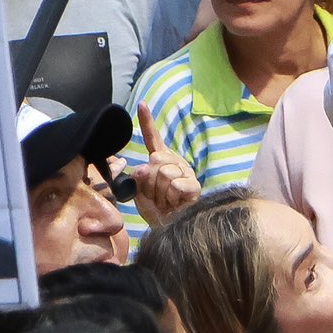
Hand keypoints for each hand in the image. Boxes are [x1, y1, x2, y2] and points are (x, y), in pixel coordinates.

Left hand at [133, 101, 201, 226]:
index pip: (153, 138)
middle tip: (156, 195)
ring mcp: (186, 172)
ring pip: (164, 173)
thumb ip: (138, 177)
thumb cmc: (156, 210)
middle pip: (155, 161)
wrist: (169, 228)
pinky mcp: (194, 185)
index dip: (147, 120)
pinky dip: (171, 197)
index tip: (141, 104)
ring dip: (160, 193)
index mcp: (160, 160)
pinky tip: (176, 203)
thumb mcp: (139, 192)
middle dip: (150, 182)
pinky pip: (176, 185)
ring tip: (166, 201)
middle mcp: (174, 162)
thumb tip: (143, 166)